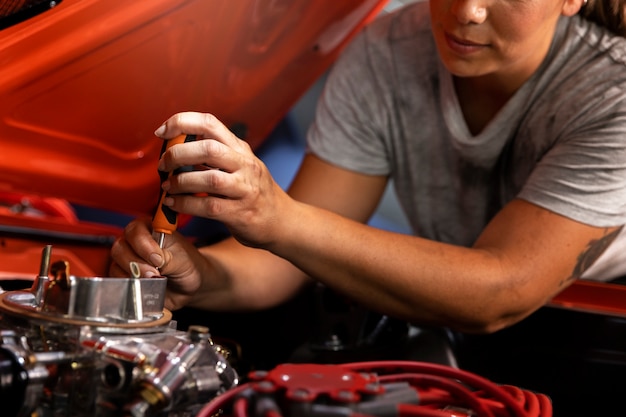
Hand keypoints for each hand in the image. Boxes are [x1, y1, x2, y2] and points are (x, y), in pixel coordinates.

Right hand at [109, 217, 208, 309]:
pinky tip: (144, 286)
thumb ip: (167, 259)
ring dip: (133, 275)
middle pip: (120, 247)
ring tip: (152, 280)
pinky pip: (117, 279)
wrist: (190, 284)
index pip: (135, 230)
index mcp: (151, 228)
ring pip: (116, 264)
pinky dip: (129, 284)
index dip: (144, 245)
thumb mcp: (182, 260)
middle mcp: (135, 241)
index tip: (158, 259)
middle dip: (137, 263)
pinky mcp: (125, 275)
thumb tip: (154, 262)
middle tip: (155, 273)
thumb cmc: (187, 265)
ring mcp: (128, 258)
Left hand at [154, 112, 290, 248]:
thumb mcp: (240, 165)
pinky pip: (208, 207)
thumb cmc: (253, 192)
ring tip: (167, 187)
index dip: (182, 122)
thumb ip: (214, 155)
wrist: (281, 221)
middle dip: (178, 154)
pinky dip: (185, 204)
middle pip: (208, 148)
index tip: (162, 131)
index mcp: (240, 149)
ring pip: (209, 179)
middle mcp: (245, 165)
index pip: (210, 123)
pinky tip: (174, 203)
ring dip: (180, 182)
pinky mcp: (240, 213)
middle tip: (163, 164)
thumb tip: (175, 147)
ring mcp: (245, 189)